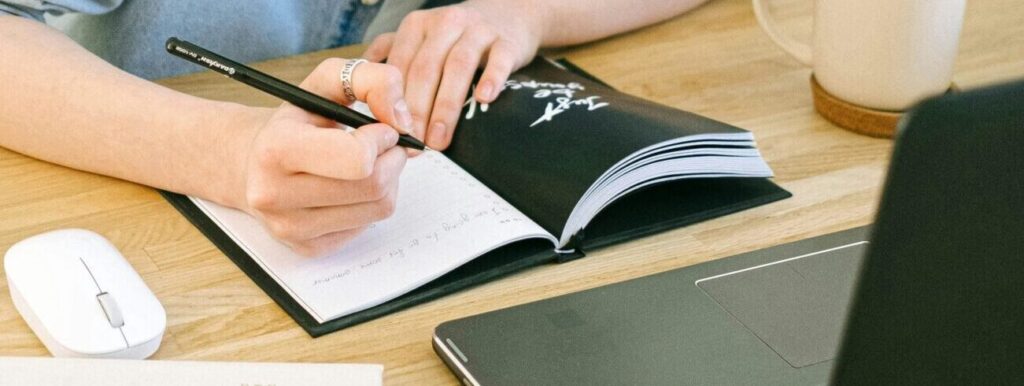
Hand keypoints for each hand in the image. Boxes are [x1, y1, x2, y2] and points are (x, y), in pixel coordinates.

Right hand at [236, 58, 413, 255]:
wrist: (251, 162)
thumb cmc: (297, 121)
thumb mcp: (327, 82)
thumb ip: (372, 80)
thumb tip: (403, 120)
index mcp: (276, 149)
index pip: (358, 159)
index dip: (382, 139)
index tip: (379, 128)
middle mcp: (275, 194)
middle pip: (374, 185)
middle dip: (392, 159)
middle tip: (385, 145)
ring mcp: (290, 227)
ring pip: (379, 208)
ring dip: (388, 181)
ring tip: (368, 164)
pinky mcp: (308, 248)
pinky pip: (368, 227)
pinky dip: (371, 204)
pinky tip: (352, 187)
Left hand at [363, 2, 542, 149]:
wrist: (508, 15)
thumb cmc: (459, 36)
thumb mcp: (422, 38)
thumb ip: (392, 56)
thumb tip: (360, 86)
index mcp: (418, 26)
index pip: (401, 66)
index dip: (394, 101)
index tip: (392, 133)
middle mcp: (445, 24)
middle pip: (426, 68)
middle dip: (418, 110)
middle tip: (414, 143)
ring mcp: (477, 30)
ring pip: (458, 66)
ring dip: (446, 106)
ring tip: (440, 139)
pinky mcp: (506, 41)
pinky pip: (498, 60)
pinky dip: (491, 79)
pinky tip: (484, 100)